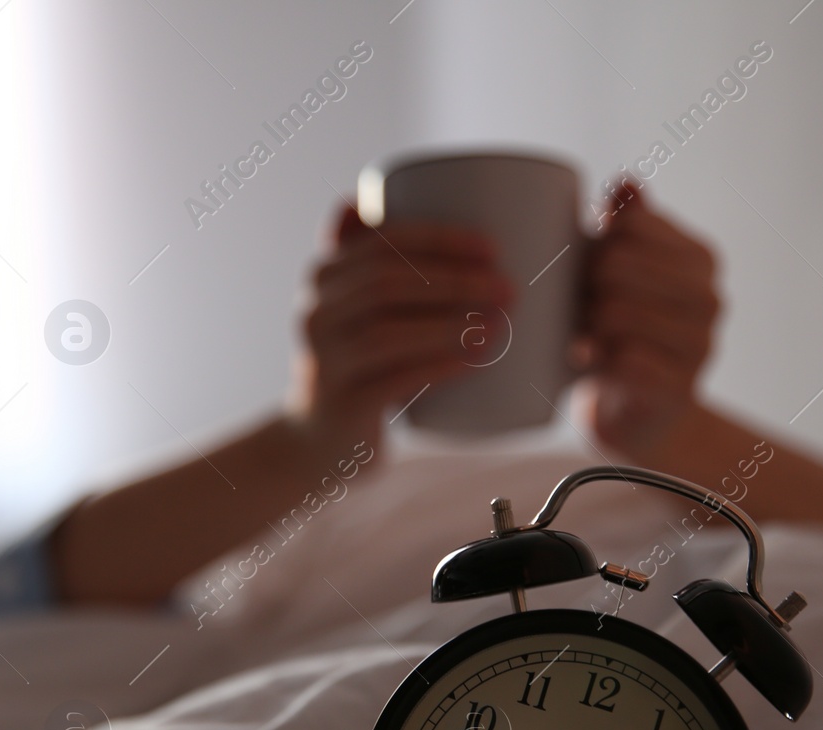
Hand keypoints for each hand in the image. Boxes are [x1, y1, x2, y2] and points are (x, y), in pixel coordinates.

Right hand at [295, 204, 513, 459]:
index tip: (492, 248)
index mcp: (324, 277)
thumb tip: (372, 198)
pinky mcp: (343, 404)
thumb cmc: (356, 362)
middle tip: (506, 288)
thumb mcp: (356, 306)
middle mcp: (316, 314)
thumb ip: (369, 257)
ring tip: (498, 324)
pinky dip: (438, 367)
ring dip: (450, 324)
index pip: (381, 242)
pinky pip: (393, 380)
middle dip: (454, 281)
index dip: (439, 240)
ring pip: (387, 332)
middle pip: (386, 283)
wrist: (318, 439)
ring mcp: (324, 361)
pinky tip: (474, 360)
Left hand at [574, 183, 721, 462]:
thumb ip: (628, 224)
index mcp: (699, 258)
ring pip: (616, 312)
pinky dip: (594, 359)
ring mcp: (701, 345)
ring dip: (583, 323)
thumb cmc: (620, 330)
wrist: (633, 410)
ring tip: (579, 332)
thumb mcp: (622, 272)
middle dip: (583, 285)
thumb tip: (625, 182)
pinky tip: (586, 359)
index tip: (586, 263)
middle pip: (617, 265)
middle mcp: (710, 297)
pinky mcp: (681, 389)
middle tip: (574, 304)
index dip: (593, 241)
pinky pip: (622, 360)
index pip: (630, 224)